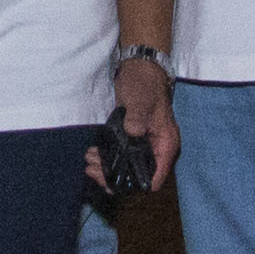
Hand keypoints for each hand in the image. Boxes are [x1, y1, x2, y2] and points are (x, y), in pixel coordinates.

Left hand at [98, 51, 178, 195]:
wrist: (139, 68)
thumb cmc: (145, 84)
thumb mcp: (141, 100)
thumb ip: (138, 117)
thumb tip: (133, 133)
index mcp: (166, 144)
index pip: (155, 178)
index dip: (135, 184)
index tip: (114, 182)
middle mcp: (157, 148)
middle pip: (138, 176)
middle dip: (114, 177)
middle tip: (92, 170)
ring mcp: (145, 144)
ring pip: (127, 167)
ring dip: (107, 168)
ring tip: (88, 161)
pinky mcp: (133, 138)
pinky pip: (121, 156)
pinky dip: (107, 158)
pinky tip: (92, 154)